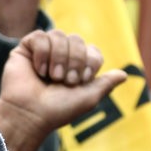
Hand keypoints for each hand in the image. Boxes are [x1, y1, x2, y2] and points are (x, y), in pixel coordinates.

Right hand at [0, 29, 125, 150]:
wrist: (30, 114)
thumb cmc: (58, 110)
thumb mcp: (88, 97)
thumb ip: (106, 84)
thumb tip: (125, 75)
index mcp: (76, 68)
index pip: (92, 50)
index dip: (89, 61)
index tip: (81, 80)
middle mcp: (60, 57)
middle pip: (77, 40)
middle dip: (74, 60)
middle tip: (65, 81)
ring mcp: (43, 52)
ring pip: (58, 35)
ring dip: (58, 58)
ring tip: (52, 77)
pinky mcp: (26, 50)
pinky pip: (39, 36)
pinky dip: (42, 53)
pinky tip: (38, 70)